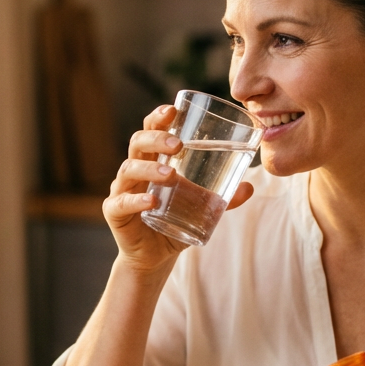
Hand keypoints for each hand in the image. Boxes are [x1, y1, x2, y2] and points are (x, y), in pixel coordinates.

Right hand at [104, 105, 253, 273]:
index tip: (173, 110)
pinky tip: (150, 201)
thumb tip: (249, 187)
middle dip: (156, 139)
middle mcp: (135, 170)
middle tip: (177, 144)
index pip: (151, 130)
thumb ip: (223, 198)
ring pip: (129, 169)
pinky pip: (121, 202)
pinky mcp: (115, 212)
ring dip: (149, 169)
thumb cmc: (175, 221)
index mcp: (153, 160)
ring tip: (170, 175)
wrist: (155, 256)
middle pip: (138, 143)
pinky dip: (136, 200)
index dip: (158, 117)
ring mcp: (122, 190)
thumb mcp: (201, 207)